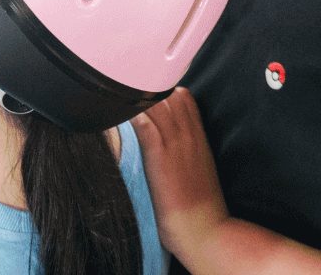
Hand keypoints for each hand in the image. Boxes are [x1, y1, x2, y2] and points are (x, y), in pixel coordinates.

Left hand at [132, 88, 226, 258]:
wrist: (205, 231)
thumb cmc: (198, 208)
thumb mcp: (198, 170)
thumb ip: (185, 152)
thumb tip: (166, 146)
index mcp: (198, 138)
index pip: (183, 96)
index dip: (163, 90)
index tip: (144, 97)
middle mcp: (189, 135)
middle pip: (169, 92)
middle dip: (147, 90)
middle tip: (124, 97)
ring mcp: (175, 143)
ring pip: (157, 101)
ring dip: (135, 99)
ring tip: (115, 102)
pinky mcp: (161, 156)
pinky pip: (144, 123)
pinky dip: (129, 115)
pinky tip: (115, 116)